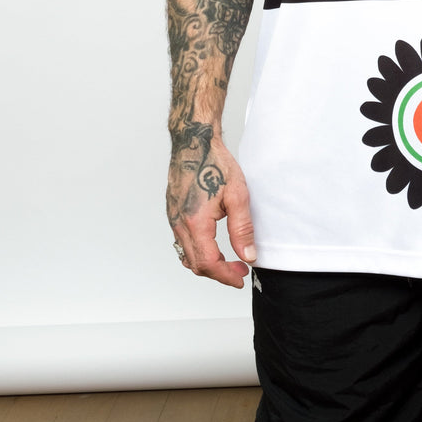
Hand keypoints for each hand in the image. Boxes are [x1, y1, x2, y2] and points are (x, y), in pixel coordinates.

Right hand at [166, 133, 256, 287]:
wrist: (194, 142)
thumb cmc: (215, 163)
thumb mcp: (237, 195)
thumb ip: (242, 229)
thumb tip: (248, 256)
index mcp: (195, 222)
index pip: (209, 263)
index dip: (226, 276)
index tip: (240, 278)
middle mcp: (180, 224)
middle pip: (196, 264)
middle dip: (219, 273)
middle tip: (239, 270)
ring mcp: (173, 219)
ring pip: (187, 256)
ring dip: (207, 264)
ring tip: (228, 260)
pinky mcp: (173, 213)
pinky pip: (182, 243)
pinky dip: (197, 251)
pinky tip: (212, 245)